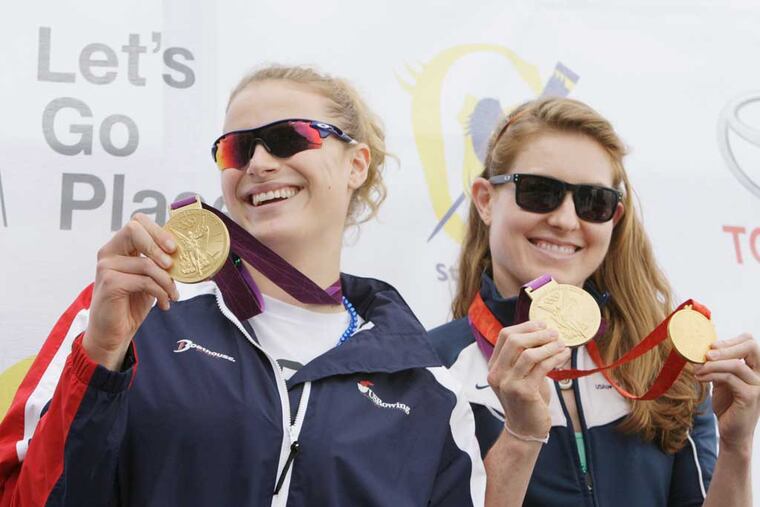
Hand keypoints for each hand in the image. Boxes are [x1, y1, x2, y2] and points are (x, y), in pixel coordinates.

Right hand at [83, 213, 179, 369]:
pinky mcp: (110, 283)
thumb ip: (157, 261)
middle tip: (172, 265)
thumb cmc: (131, 303)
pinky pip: (145, 281)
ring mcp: (106, 267)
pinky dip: (160, 292)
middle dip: (158, 245)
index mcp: (118, 247)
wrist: (114, 333)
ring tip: (172, 294)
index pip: (136, 222)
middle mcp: (108, 253)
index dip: (157, 231)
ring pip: (146, 263)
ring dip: (166, 281)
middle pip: (134, 229)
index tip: (173, 248)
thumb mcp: (148, 277)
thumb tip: (181, 250)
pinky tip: (164, 303)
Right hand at [487, 321, 569, 439]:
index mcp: (494, 366)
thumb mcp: (519, 376)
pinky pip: (541, 367)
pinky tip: (564, 355)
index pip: (505, 336)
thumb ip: (524, 358)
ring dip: (549, 346)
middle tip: (554, 333)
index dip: (525, 327)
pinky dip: (555, 358)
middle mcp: (497, 374)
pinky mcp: (523, 392)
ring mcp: (508, 383)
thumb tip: (544, 334)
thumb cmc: (526, 400)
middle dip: (537, 334)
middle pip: (514, 341)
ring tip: (561, 344)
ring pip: (529, 354)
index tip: (542, 325)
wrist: (525, 429)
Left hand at [694, 333, 759, 452]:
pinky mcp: (750, 396)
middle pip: (752, 346)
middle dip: (726, 347)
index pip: (750, 341)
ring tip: (697, 369)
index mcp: (755, 366)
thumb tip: (702, 346)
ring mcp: (758, 385)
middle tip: (706, 353)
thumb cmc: (727, 404)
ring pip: (736, 364)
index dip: (731, 339)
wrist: (732, 431)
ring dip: (712, 364)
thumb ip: (719, 364)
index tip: (712, 346)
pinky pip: (730, 378)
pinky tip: (700, 378)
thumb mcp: (722, 379)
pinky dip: (711, 375)